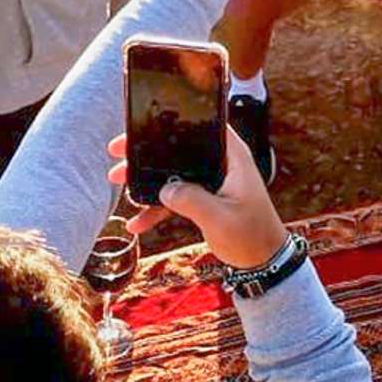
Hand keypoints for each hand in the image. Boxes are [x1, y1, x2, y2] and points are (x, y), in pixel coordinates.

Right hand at [107, 131, 288, 270]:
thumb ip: (192, 201)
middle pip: (180, 148)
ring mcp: (213, 181)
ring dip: (147, 179)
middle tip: (118, 152)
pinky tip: (137, 223)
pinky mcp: (206, 198)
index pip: (202, 125)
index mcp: (232, 157)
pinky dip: (158, 207)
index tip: (142, 126)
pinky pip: (177, 196)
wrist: (264, 261)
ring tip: (118, 184)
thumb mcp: (219, 218)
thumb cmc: (251, 235)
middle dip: (148, 152)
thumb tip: (164, 190)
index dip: (172, 120)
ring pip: (174, 172)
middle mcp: (222, 163)